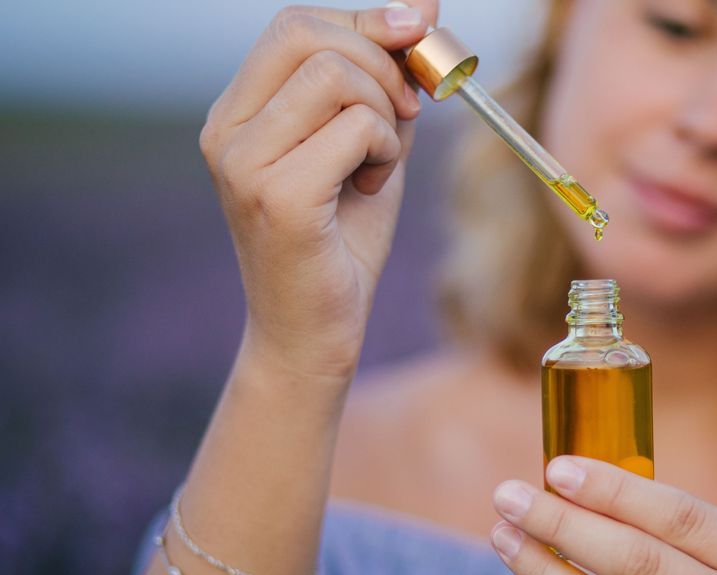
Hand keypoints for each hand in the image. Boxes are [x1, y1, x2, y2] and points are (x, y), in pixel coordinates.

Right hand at [199, 2, 438, 379]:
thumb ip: (388, 82)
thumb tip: (426, 7)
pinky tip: (369, 188)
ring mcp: (242, 162)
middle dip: (380, 61)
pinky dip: (384, 151)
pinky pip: (354, 127)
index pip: (294, 24)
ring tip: (377, 164)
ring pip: (335, 75)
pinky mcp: (276, 196)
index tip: (418, 41)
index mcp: (237, 113)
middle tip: (406, 112)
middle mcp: (225, 130)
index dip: (366, 23)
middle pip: (306, 33)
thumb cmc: (341, 242)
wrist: (315, 334)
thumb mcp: (370, 147)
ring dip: (384, 114)